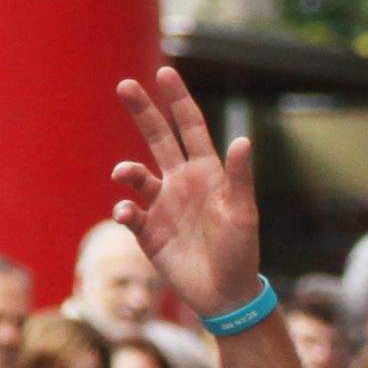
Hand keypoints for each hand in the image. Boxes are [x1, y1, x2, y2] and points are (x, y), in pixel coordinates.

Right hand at [109, 65, 263, 320]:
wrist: (226, 295)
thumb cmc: (242, 253)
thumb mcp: (243, 214)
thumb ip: (239, 178)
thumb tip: (243, 140)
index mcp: (206, 173)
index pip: (189, 127)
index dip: (178, 101)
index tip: (165, 73)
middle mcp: (181, 183)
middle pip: (157, 138)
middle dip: (142, 111)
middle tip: (124, 85)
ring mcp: (162, 206)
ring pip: (137, 176)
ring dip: (128, 171)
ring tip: (124, 174)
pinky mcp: (148, 232)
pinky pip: (129, 214)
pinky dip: (124, 211)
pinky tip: (126, 214)